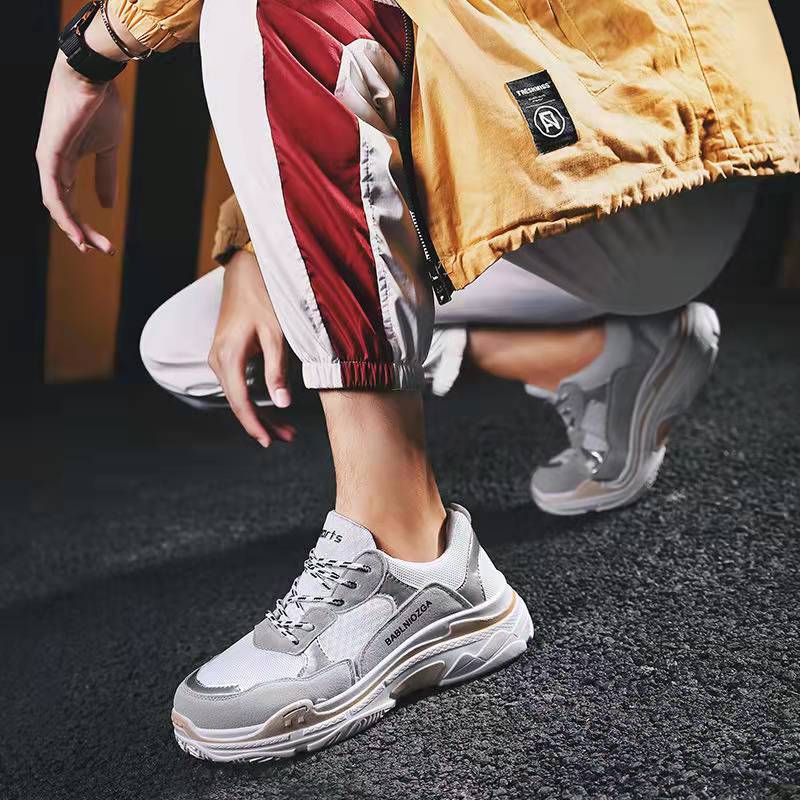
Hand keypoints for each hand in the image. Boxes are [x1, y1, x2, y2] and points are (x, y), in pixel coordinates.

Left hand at [36, 52, 122, 253]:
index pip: (72, 204)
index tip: (106, 244)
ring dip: (74, 230)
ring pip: (57, 207)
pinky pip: (54, 193)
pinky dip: (64, 215)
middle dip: (83, 234)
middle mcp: (52, 166)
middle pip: (64, 210)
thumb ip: (105, 177)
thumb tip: (107, 206)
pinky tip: (75, 231)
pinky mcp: (49, 156)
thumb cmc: (101, 106)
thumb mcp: (108, 150)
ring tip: (91, 247)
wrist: (94, 78)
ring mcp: (48, 161)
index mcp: (64, 164)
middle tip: (105, 251)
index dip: (87, 226)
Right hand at [208, 251, 295, 447]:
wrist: (246, 273)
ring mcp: (219, 358)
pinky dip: (255, 399)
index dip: (255, 425)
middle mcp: (218, 360)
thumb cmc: (265, 299)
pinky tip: (272, 409)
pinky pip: (238, 385)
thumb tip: (282, 404)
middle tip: (287, 438)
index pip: (240, 402)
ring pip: (239, 396)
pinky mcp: (226, 356)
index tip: (269, 441)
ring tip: (285, 430)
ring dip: (261, 414)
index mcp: (228, 357)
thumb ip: (277, 371)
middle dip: (262, 424)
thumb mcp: (276, 335)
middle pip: (238, 404)